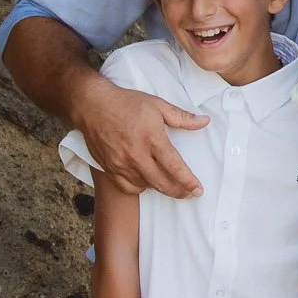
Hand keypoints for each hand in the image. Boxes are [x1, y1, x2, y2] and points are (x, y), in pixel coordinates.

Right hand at [74, 72, 206, 198]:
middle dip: (179, 192)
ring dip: (160, 187)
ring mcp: (121, 164)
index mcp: (152, 139)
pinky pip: (128, 187)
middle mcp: (136, 155)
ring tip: (170, 183)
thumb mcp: (158, 105)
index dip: (188, 181)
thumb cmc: (127, 103)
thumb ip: (182, 117)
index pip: (174, 166)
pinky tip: (146, 181)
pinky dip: (140, 187)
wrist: (93, 106)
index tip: (198, 190)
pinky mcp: (109, 168)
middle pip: (162, 183)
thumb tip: (205, 121)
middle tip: (190, 194)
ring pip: (145, 186)